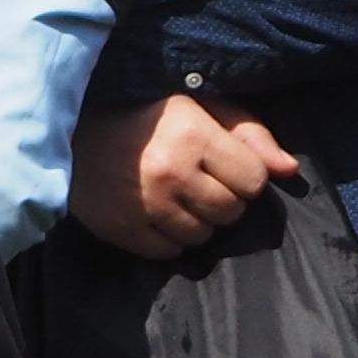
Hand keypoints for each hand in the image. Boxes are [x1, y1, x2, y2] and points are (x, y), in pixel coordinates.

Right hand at [68, 94, 301, 256]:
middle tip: (199, 181)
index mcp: (193, 135)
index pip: (253, 180)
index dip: (244, 175)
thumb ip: (247, 132)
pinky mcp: (121, 229)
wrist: (68, 128)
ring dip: (196, 220)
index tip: (224, 165)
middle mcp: (171, 172)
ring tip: (176, 197)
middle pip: (231, 212)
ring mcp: (145, 205)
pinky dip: (168, 238)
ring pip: (202, 236)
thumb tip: (289, 170)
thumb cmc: (144, 112)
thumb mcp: (197, 105)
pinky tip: (156, 213)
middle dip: (223, 199)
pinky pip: (169, 253)